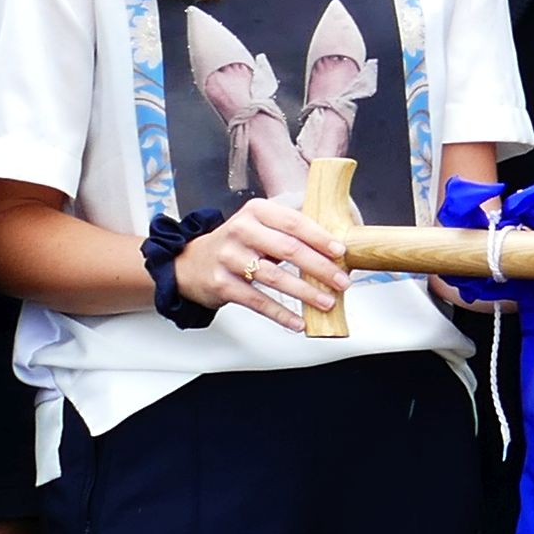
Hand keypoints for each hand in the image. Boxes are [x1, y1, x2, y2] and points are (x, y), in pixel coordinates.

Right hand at [183, 199, 349, 332]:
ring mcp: (229, 257)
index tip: (341, 252)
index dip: (320, 238)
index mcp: (256, 211)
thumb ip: (290, 233)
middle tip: (341, 281)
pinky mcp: (222, 283)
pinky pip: (257, 301)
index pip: (294, 222)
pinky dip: (281, 313)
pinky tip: (298, 321)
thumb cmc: (237, 245)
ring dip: (305, 292)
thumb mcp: (260, 227)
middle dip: (320, 267)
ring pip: (275, 277)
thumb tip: (334, 251)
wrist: (191, 263)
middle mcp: (241, 230)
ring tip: (326, 302)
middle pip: (288, 249)